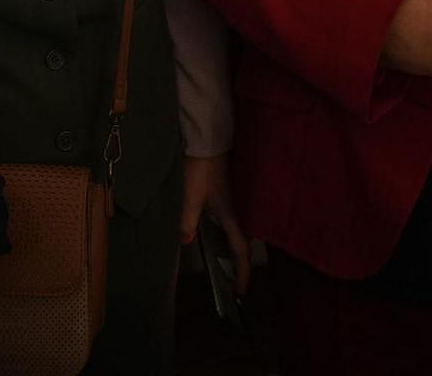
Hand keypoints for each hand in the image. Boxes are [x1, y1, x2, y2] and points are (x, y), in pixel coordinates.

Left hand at [180, 154, 251, 294]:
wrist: (209, 139)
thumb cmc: (201, 168)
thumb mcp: (189, 197)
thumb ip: (187, 221)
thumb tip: (186, 241)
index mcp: (234, 215)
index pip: (242, 251)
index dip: (243, 273)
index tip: (241, 292)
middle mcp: (242, 210)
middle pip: (245, 243)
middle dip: (240, 263)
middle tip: (234, 281)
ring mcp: (240, 200)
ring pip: (242, 231)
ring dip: (235, 247)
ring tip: (227, 262)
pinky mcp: (235, 193)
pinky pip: (237, 219)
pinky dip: (231, 232)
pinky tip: (220, 233)